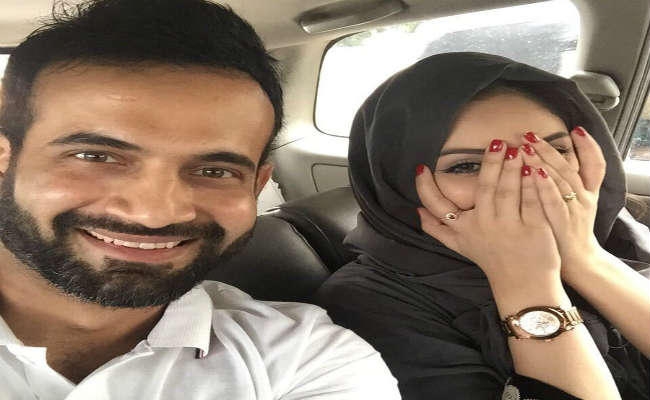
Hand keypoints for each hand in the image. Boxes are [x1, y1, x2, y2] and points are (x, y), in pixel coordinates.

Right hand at [416, 140, 561, 287]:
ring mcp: (508, 229)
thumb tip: (416, 212)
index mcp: (462, 230)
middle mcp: (483, 227)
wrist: (523, 286)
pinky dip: (533, 184)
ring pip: (508, 192)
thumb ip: (437, 229)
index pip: (437, 206)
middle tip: (495, 142)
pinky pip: (532, 201)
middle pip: (483, 190)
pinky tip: (536, 168)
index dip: (426, 188)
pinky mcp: (533, 230)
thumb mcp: (460, 246)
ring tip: (517, 148)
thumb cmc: (491, 261)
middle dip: (489, 164)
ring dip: (512, 168)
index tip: (421, 168)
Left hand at [519, 127, 607, 281]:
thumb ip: (564, 182)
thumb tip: (549, 160)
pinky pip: (554, 202)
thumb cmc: (568, 229)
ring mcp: (574, 210)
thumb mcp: (574, 203)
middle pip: (569, 168)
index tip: (576, 129)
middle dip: (549, 149)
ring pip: (561, 181)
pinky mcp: (562, 223)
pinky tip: (533, 173)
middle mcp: (584, 198)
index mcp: (588, 191)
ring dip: (543, 162)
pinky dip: (545, 186)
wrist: (578, 261)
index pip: (596, 164)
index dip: (589, 146)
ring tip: (527, 146)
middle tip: (529, 134)